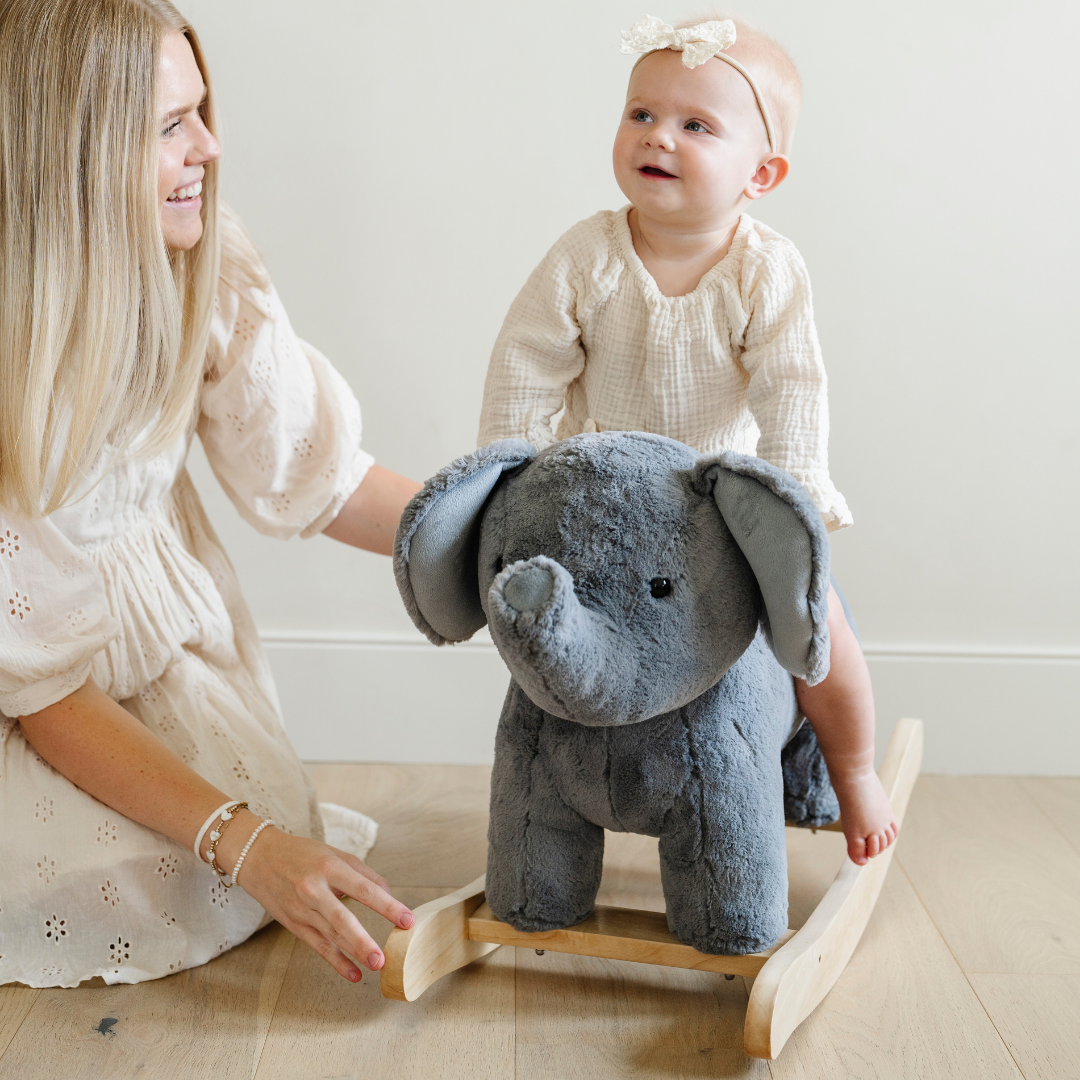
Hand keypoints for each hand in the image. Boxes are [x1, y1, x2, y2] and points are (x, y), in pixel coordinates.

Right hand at [221, 813, 414, 980]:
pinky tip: (353, 974)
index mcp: (330, 867)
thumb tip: (388, 894)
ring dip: (354, 952)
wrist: (259, 857)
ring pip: (331, 935)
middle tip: (384, 956)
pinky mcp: (294, 924)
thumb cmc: (303, 854)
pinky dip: (336, 961)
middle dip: (364, 939)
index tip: (407, 919)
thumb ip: (364, 873)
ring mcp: (302, 909)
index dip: (387, 906)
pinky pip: (318, 946)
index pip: (364, 889)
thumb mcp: (335, 854)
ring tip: (375, 965)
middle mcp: (314, 889)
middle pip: (342, 918)